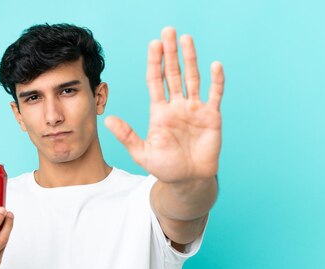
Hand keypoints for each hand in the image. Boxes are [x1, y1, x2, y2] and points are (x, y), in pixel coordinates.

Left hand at [105, 27, 224, 183]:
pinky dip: (216, 81)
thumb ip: (127, 136)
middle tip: (168, 31)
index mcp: (160, 112)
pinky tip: (214, 65)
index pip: (155, 81)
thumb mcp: (142, 153)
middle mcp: (177, 106)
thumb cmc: (165, 168)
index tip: (153, 44)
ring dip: (190, 59)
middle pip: (173, 74)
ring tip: (187, 39)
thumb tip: (108, 120)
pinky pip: (215, 95)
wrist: (188, 180)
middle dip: (170, 53)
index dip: (154, 63)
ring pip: (192, 78)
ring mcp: (195, 110)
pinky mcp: (211, 117)